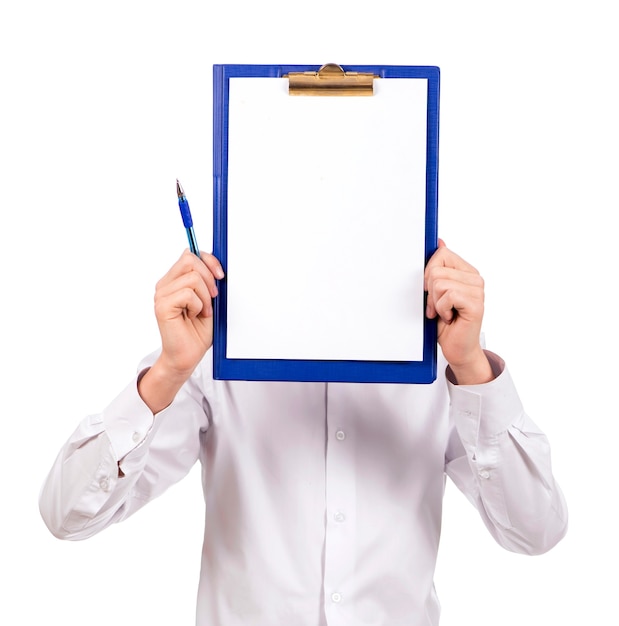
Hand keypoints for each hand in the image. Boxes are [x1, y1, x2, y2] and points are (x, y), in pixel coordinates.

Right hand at [138, 250, 223, 412]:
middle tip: (214, 297)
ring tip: (203, 311)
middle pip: (190, 260)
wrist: (188, 356)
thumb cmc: (198, 331)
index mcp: (174, 280)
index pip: (190, 254)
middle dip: (209, 277)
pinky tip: (195, 315)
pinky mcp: (162, 306)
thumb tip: (213, 263)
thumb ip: (207, 281)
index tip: (221, 275)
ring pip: (192, 277)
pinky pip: (188, 293)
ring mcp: (161, 294)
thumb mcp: (209, 300)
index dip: (209, 260)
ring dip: (205, 296)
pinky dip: (198, 305)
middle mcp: (165, 285)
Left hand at [424, 240, 493, 384]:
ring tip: (443, 313)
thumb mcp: (436, 291)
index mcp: (466, 271)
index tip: (430, 291)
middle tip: (438, 307)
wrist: (456, 348)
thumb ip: (438, 267)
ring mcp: (478, 290)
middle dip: (429, 291)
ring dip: (435, 302)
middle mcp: (475, 278)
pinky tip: (449, 318)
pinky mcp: (476, 304)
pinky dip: (441, 309)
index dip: (428, 274)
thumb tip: (439, 241)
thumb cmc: (445, 322)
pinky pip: (447, 295)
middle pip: (436, 269)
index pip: (441, 254)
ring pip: (439, 282)